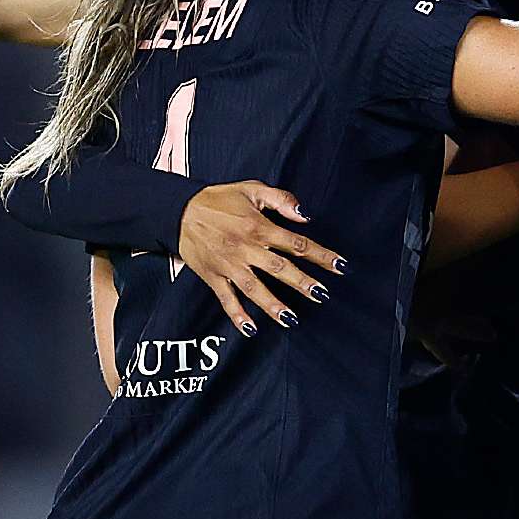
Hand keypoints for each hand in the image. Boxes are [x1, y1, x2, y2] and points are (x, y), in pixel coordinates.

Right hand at [177, 182, 341, 335]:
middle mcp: (245, 248)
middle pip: (279, 268)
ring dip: (273, 305)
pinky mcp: (213, 276)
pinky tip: (251, 329)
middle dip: (303, 282)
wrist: (179, 210)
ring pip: (254, 288)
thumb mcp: (251, 189)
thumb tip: (305, 216)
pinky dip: (237, 315)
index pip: (296, 243)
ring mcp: (229, 264)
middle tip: (322, 295)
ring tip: (291, 319)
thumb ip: (281, 200)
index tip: (340, 266)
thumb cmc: (219, 200)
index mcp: (258, 227)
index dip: (320, 255)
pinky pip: (226, 299)